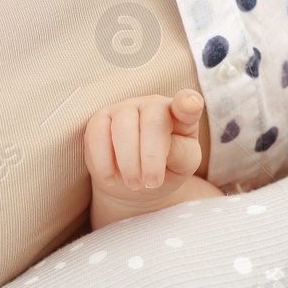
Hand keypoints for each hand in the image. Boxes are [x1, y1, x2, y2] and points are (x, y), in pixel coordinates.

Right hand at [85, 90, 203, 198]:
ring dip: (128, 161)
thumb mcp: (183, 166)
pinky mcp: (100, 119)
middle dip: (151, 157)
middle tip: (151, 183)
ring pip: (123, 128)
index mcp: (180, 114)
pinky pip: (97, 134)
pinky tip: (111, 178)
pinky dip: (103, 160)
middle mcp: (153, 105)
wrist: (136, 184)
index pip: (186, 104)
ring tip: (134, 184)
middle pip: (152, 123)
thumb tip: (168, 146)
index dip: (187, 103)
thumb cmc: (166, 169)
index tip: (190, 105)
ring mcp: (125, 108)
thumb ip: (182, 153)